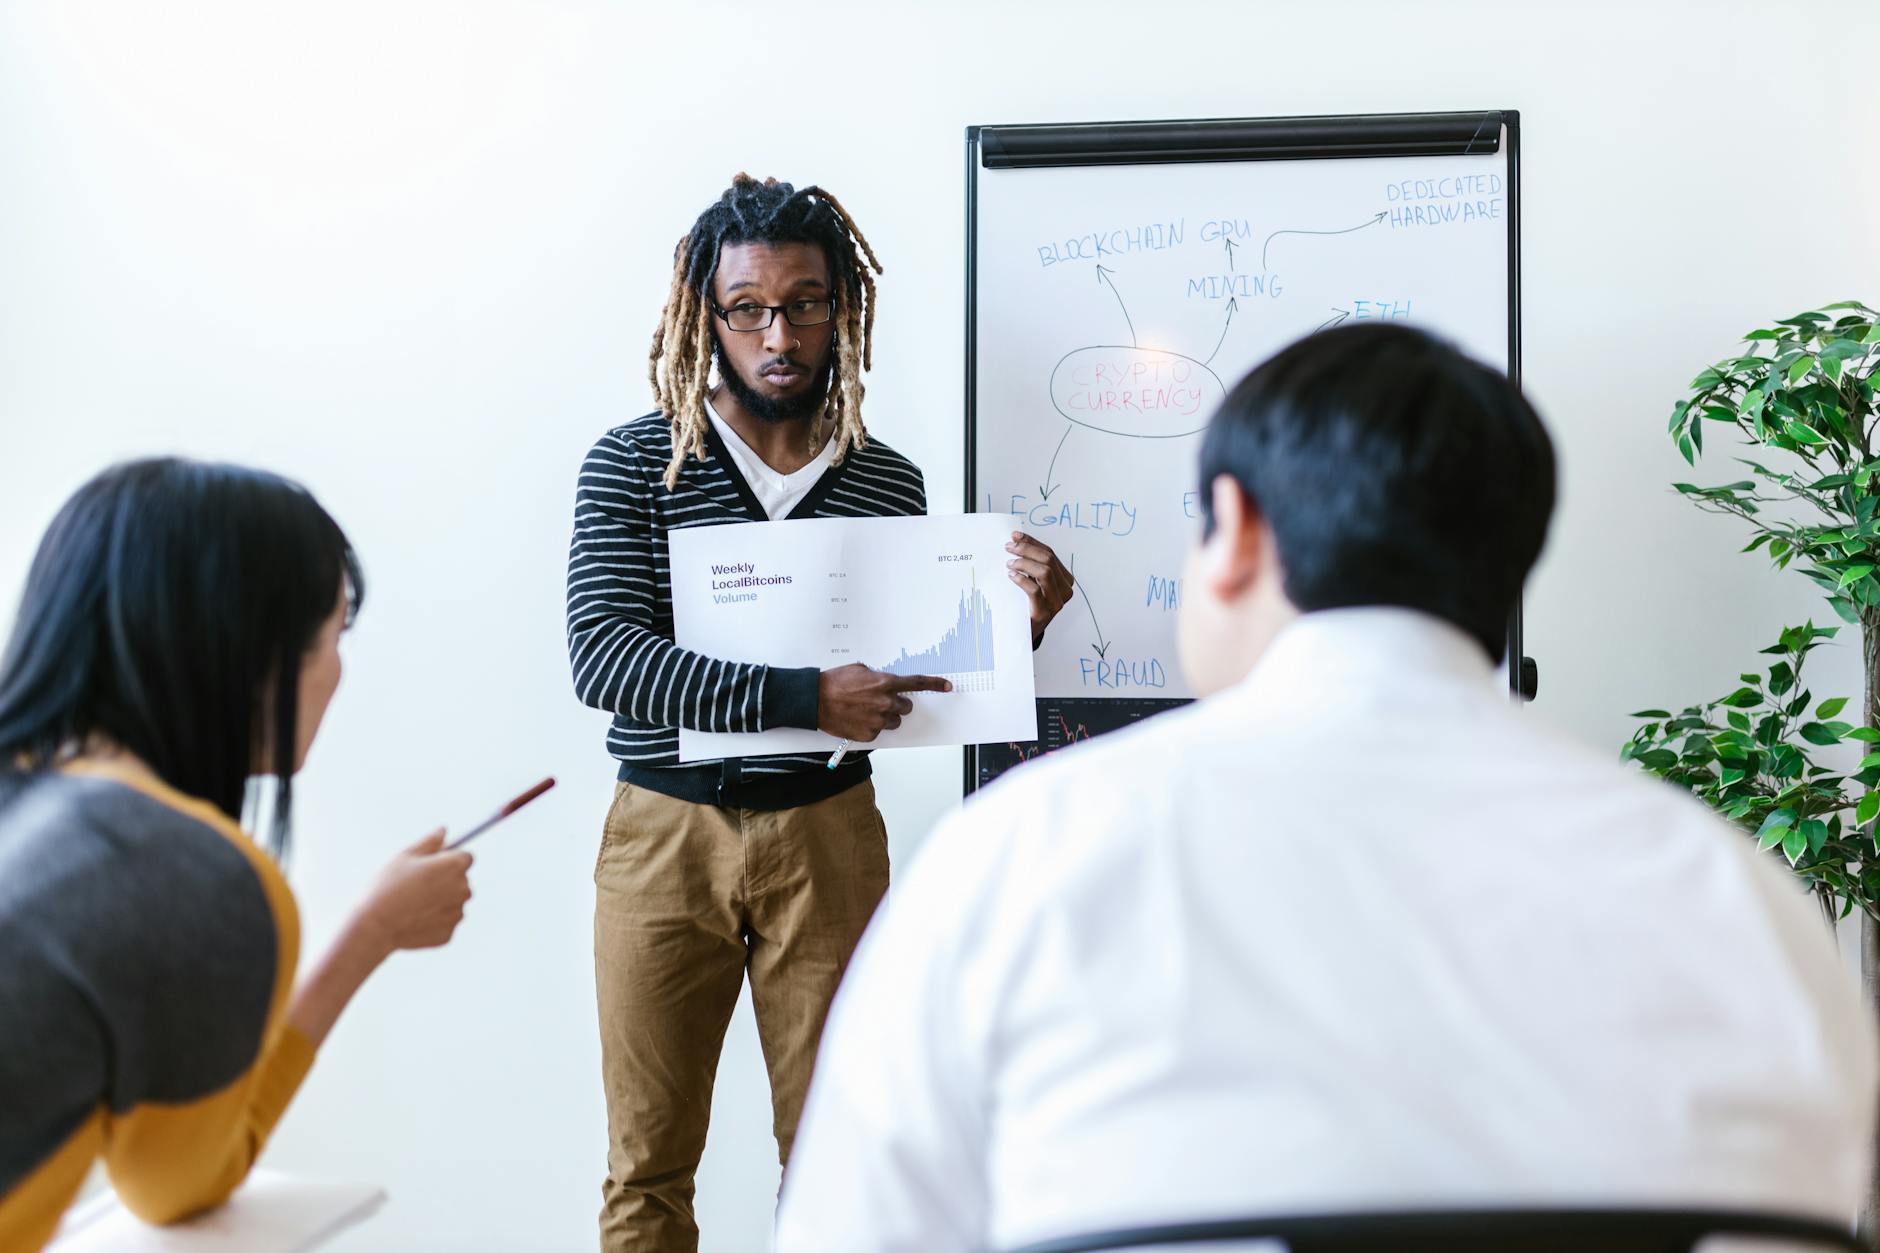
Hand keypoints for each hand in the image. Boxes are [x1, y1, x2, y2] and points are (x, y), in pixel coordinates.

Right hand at [352, 829, 473, 956]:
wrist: (375, 925)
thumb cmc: (387, 886)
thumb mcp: (406, 856)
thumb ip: (430, 842)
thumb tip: (444, 831)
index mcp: (454, 866)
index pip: (466, 857)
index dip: (450, 858)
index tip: (433, 864)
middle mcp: (463, 889)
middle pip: (461, 879)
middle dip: (445, 879)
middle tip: (417, 884)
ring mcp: (457, 913)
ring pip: (454, 901)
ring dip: (441, 900)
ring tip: (413, 903)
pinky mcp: (449, 933)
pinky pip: (445, 921)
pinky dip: (434, 919)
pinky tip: (413, 919)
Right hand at [818, 663, 951, 741]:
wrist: (815, 700)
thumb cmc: (834, 683)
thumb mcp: (859, 670)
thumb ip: (878, 676)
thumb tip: (885, 682)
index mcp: (885, 683)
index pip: (918, 683)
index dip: (935, 684)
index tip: (947, 686)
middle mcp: (886, 702)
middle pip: (906, 707)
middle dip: (897, 704)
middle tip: (881, 701)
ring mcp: (878, 720)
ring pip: (894, 721)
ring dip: (885, 717)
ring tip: (865, 711)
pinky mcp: (870, 734)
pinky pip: (879, 731)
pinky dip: (871, 726)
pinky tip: (857, 719)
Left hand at [1006, 532, 1073, 645]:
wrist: (1023, 633)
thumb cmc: (1027, 603)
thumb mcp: (1032, 580)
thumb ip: (1031, 563)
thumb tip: (1016, 540)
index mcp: (1064, 579)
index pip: (1050, 553)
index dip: (1032, 542)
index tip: (1014, 536)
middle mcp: (1065, 590)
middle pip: (1048, 560)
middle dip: (1027, 550)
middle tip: (1008, 547)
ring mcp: (1056, 602)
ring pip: (1045, 572)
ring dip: (1024, 563)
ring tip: (1009, 563)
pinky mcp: (1044, 613)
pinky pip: (1035, 590)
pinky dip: (1021, 579)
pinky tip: (1011, 576)